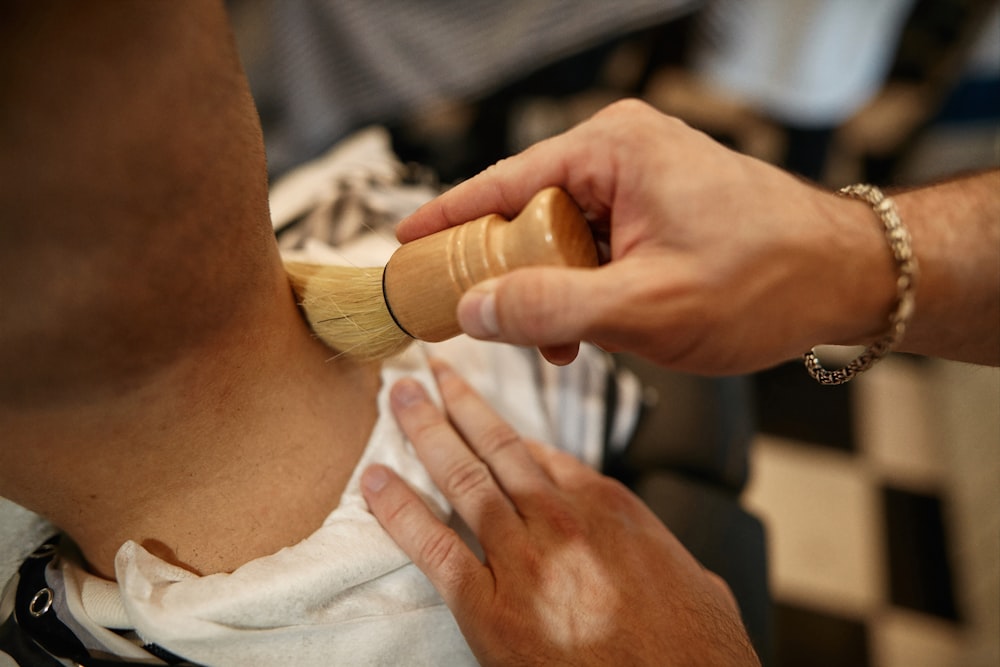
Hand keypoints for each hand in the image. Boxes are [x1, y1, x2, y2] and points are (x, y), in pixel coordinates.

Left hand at [361, 360, 759, 665]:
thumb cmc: (695, 648)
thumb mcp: (689, 574)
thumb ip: (647, 543)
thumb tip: (636, 540)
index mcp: (607, 506)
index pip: (542, 453)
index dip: (501, 425)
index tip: (476, 405)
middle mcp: (561, 519)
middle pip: (497, 445)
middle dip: (457, 401)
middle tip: (426, 369)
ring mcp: (524, 559)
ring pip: (463, 478)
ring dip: (424, 431)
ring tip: (397, 397)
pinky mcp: (490, 608)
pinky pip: (434, 546)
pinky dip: (399, 510)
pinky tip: (374, 482)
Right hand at [396, 99, 895, 373]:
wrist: (845, 278)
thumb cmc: (765, 280)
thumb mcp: (644, 307)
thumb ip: (550, 308)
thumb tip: (473, 311)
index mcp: (611, 150)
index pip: (501, 182)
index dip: (446, 221)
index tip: (403, 247)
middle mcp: (621, 153)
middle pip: (525, 212)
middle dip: (507, 274)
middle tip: (480, 322)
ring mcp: (640, 180)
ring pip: (560, 237)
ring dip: (550, 292)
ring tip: (558, 342)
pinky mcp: (656, 208)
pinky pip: (595, 246)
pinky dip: (584, 289)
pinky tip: (589, 330)